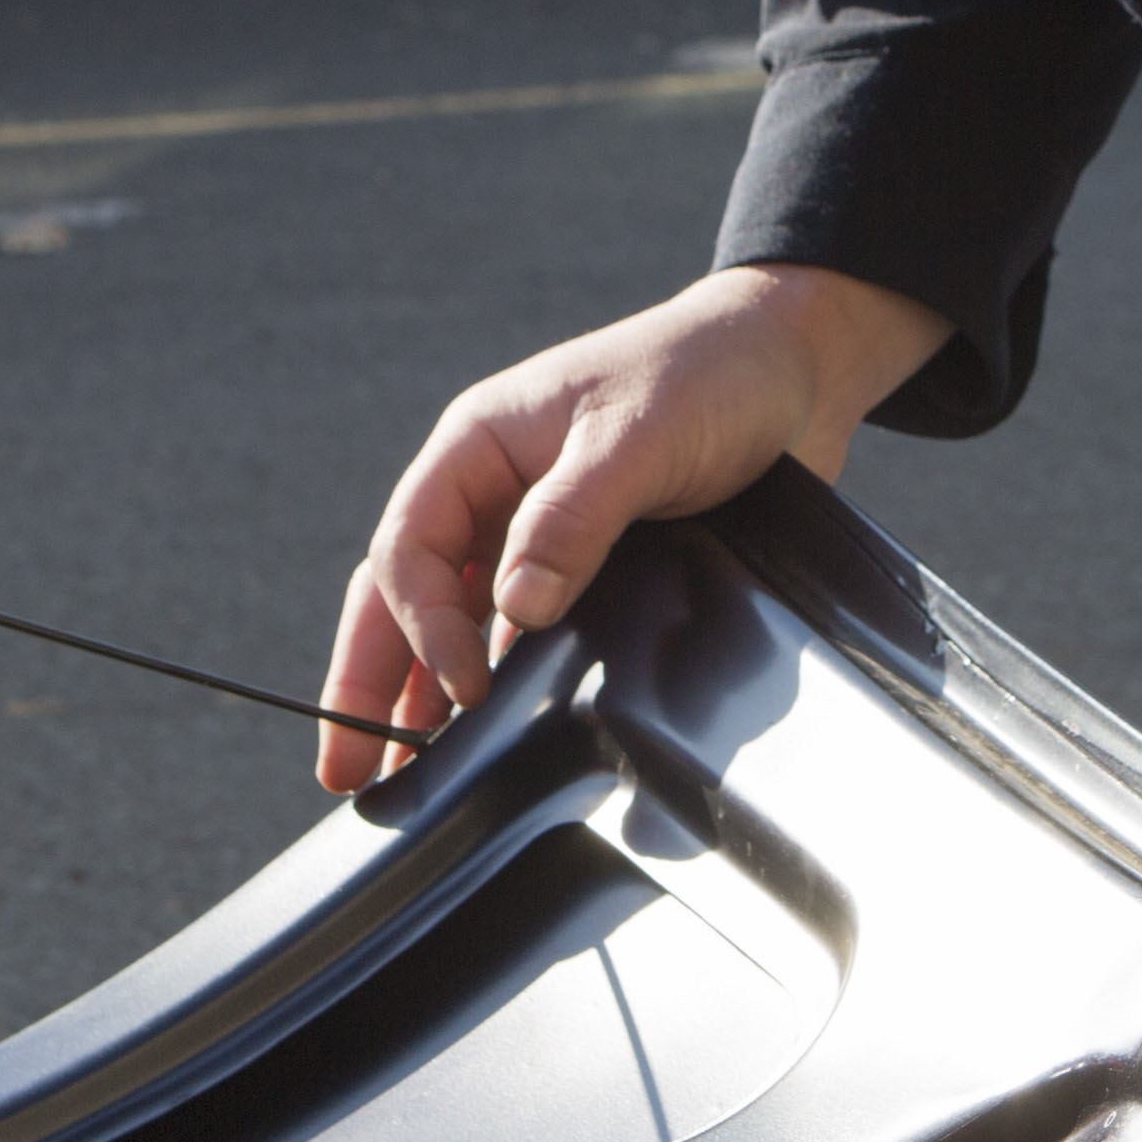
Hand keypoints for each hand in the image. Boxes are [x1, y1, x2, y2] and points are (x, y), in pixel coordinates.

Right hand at [316, 265, 950, 791]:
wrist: (796, 366)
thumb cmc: (706, 375)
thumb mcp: (635, 436)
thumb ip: (571, 519)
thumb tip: (514, 610)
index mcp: (478, 447)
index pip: (409, 549)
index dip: (420, 628)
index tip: (463, 693)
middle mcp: (494, 494)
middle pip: (405, 596)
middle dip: (370, 682)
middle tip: (345, 772)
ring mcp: (538, 533)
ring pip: (457, 623)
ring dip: (423, 694)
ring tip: (400, 775)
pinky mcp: (591, 567)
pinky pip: (524, 633)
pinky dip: (501, 682)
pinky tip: (494, 738)